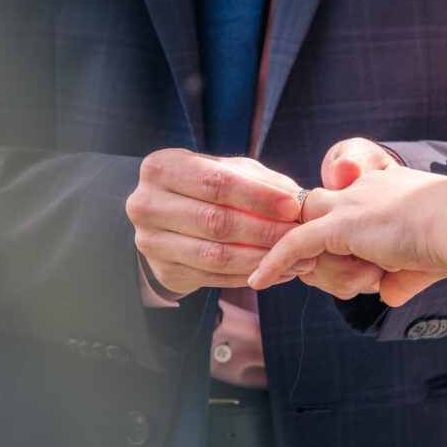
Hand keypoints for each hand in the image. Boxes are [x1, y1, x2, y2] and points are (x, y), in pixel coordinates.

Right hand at [127, 149, 313, 294]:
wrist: (165, 219)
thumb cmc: (203, 187)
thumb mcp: (226, 171)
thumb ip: (259, 180)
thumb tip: (296, 197)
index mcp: (161, 168)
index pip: (215, 182)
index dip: (258, 196)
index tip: (293, 205)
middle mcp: (147, 205)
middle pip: (215, 221)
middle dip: (265, 231)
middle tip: (300, 236)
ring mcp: (151, 242)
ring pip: (215, 255)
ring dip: (262, 259)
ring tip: (296, 259)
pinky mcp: (164, 272)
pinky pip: (214, 278)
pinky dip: (250, 276)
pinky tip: (277, 272)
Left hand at [251, 166, 446, 305]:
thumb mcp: (425, 260)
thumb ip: (402, 275)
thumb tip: (390, 295)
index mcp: (386, 187)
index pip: (342, 207)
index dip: (336, 237)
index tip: (351, 261)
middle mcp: (363, 187)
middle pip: (316, 215)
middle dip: (319, 252)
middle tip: (359, 275)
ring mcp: (350, 202)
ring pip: (308, 233)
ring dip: (328, 269)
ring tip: (373, 276)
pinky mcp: (340, 224)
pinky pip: (294, 243)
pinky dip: (275, 262)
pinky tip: (258, 282)